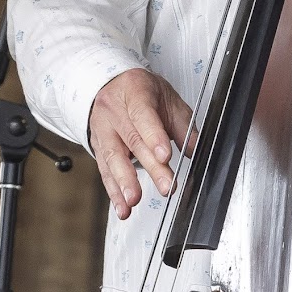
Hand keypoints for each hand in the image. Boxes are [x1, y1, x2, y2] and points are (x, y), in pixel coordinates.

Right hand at [88, 68, 194, 219]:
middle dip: (150, 167)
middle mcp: (113, 110)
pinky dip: (114, 191)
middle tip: (166, 187)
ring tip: (134, 200)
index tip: (165, 156)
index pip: (143, 114)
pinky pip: (104, 170)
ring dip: (125, 182)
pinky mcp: (98, 147)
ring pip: (113, 157)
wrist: (111, 85)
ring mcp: (102, 129)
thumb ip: (182, 124)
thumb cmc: (141, 92)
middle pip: (132, 140)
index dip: (154, 136)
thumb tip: (194, 148)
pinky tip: (122, 207)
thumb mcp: (167, 97)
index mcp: (134, 92)